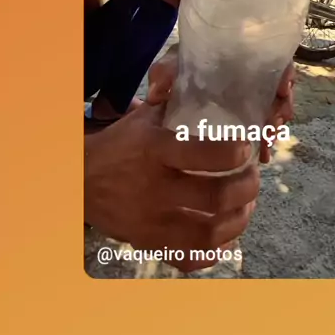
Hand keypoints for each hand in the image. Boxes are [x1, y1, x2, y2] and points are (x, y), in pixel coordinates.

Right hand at [84, 103, 258, 272]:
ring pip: (208, 234)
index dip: (233, 153)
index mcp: (154, 151)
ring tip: (247, 206)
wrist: (80, 181)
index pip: (201, 154)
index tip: (247, 147)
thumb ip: (173, 100)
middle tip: (254, 178)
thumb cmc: (120, 145)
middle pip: (215, 198)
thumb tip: (202, 76)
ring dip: (238, 221)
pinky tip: (226, 236)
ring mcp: (151, 221)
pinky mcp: (148, 243)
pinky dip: (213, 252)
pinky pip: (188, 258)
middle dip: (247, 188)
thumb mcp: (143, 117)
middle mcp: (154, 188)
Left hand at [147, 51, 294, 162]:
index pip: (275, 59)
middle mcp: (253, 77)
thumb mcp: (172, 62)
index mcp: (242, 57)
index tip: (283, 89)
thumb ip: (165, 70)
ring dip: (274, 125)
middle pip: (279, 89)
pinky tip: (261, 156)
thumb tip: (158, 93)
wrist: (174, 86)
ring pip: (274, 110)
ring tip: (266, 141)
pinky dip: (264, 141)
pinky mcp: (247, 119)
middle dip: (281, 107)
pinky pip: (262, 129)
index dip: (285, 73)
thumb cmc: (180, 66)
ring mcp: (252, 100)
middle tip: (273, 123)